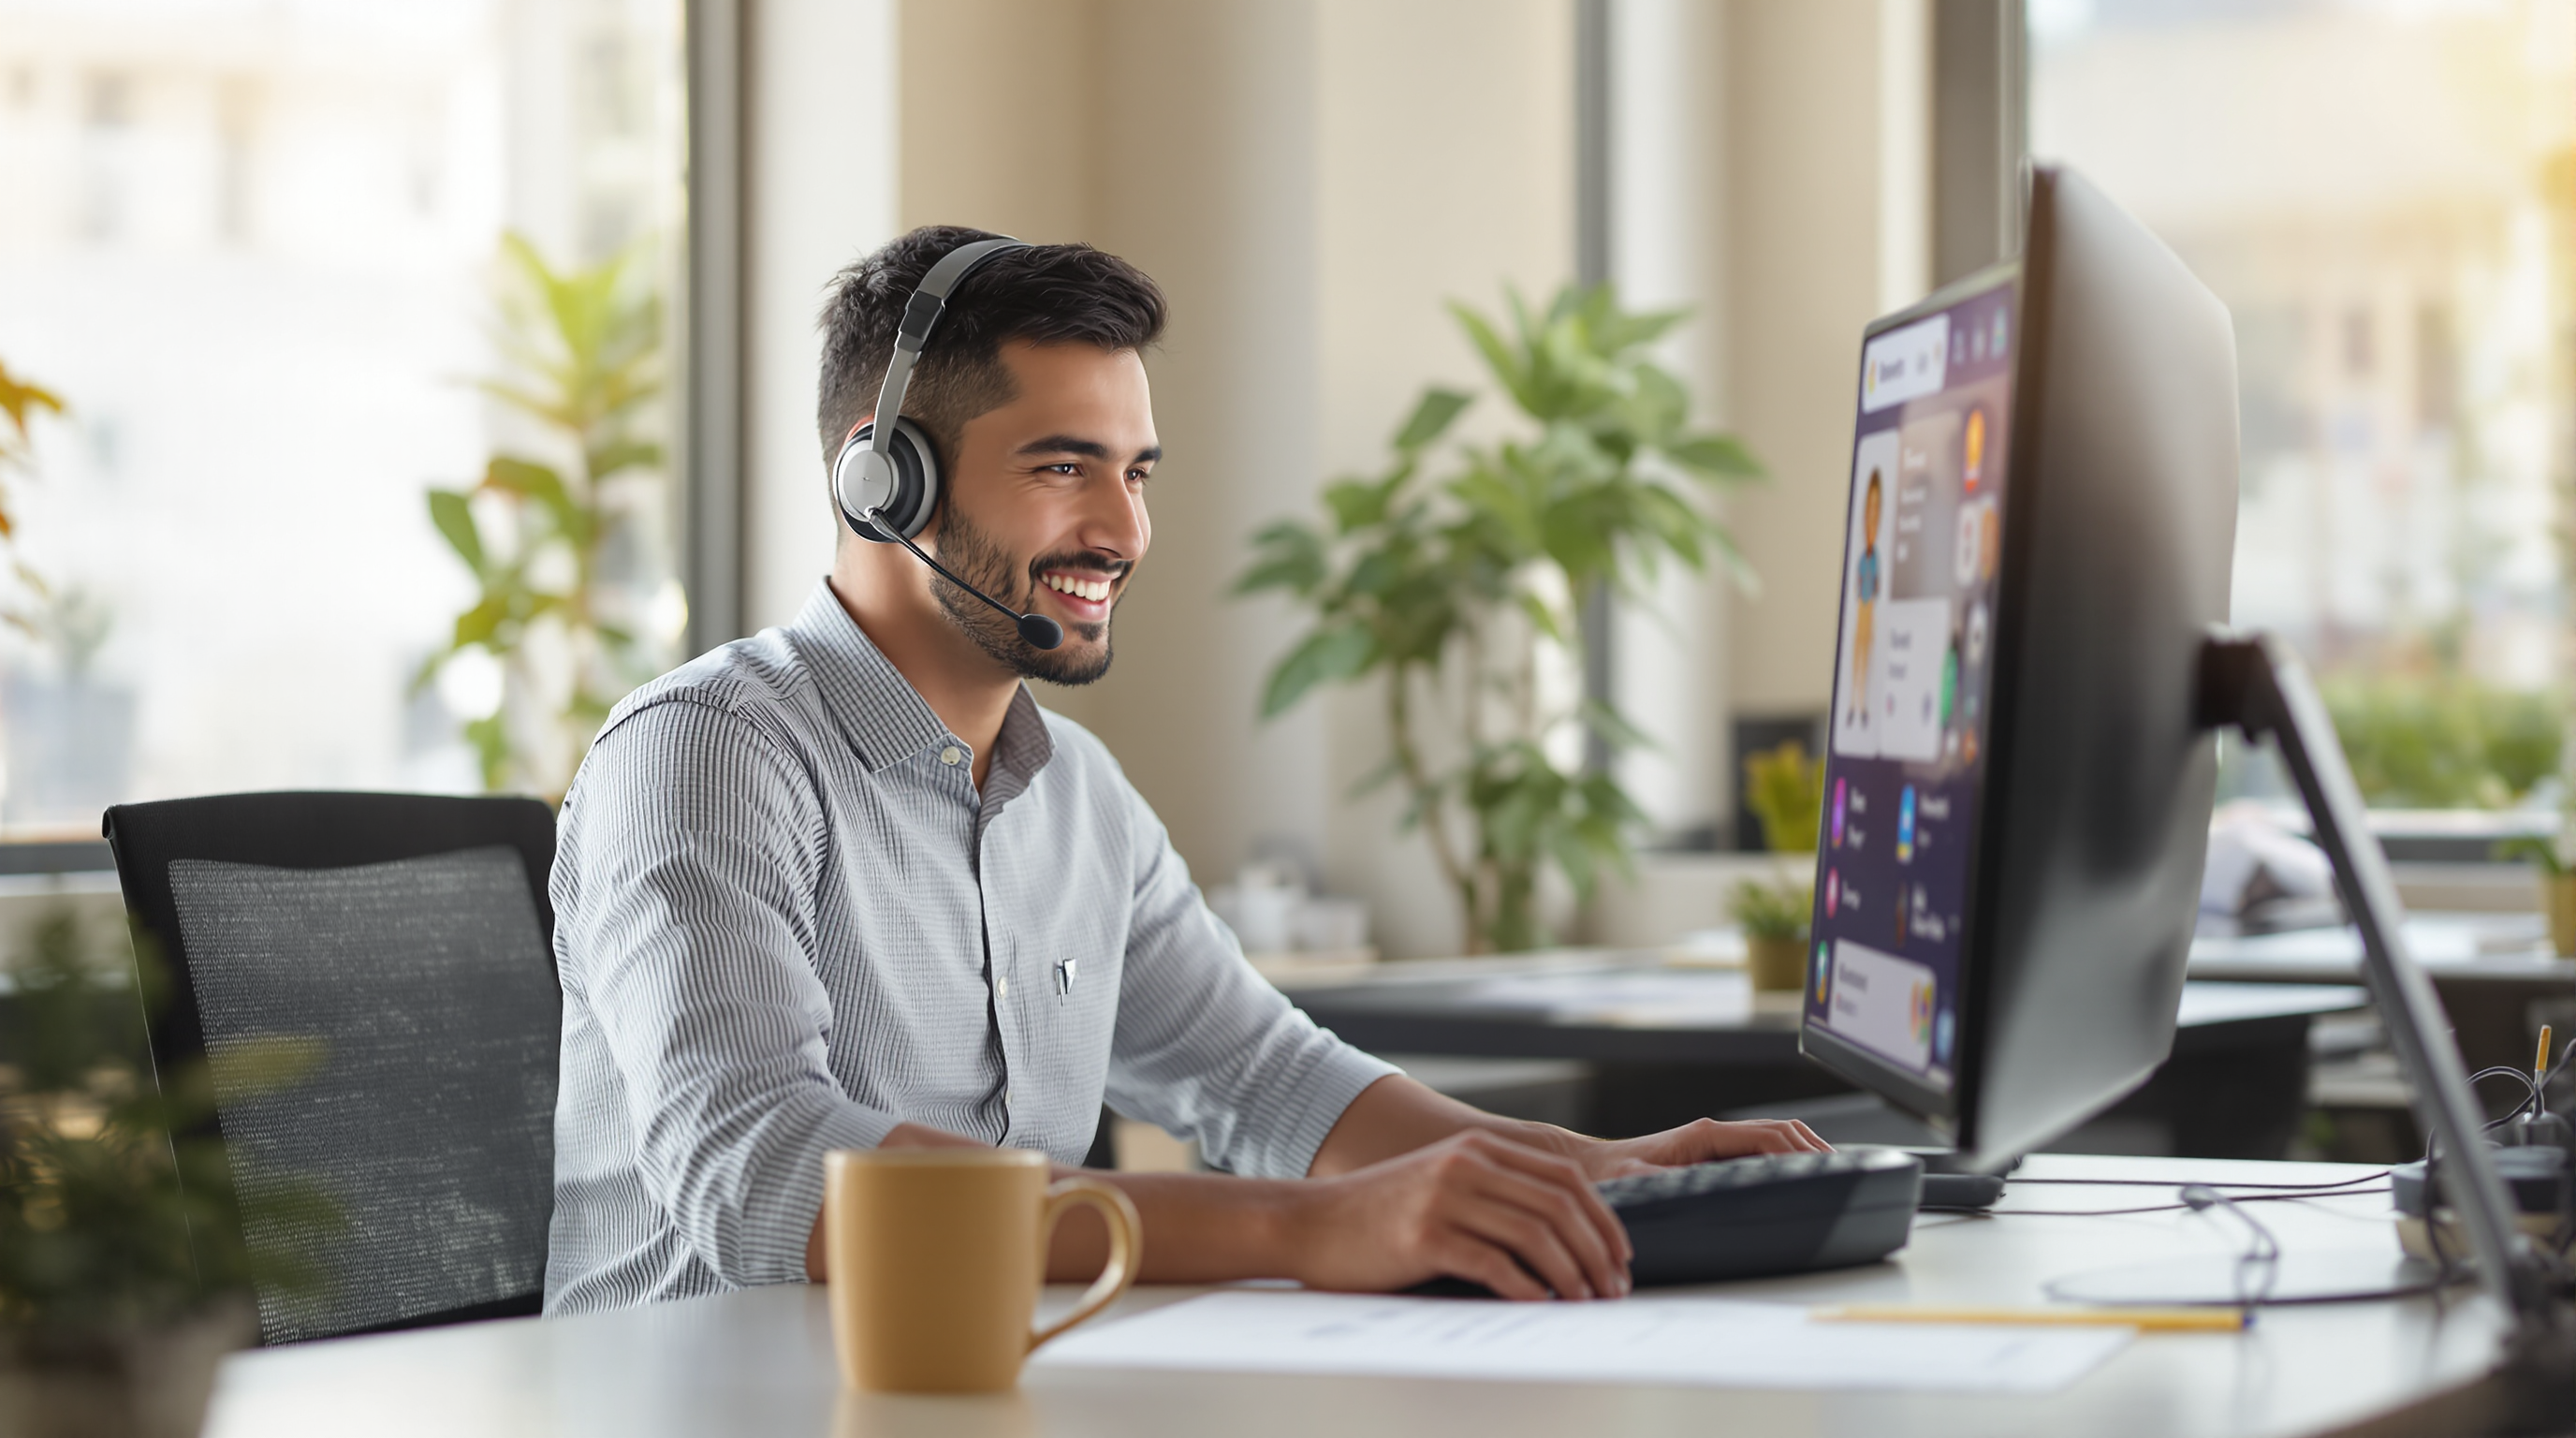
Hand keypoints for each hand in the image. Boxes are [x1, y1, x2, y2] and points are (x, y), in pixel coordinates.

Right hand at [1283, 1130, 1633, 1301]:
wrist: (1310, 1222)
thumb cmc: (1379, 1213)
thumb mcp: (1442, 1183)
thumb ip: (1493, 1193)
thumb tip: (1560, 1232)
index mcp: (1478, 1148)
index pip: (1564, 1179)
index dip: (1604, 1219)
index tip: (1619, 1254)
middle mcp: (1466, 1164)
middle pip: (1559, 1207)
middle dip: (1597, 1252)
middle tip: (1612, 1287)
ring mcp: (1445, 1197)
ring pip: (1534, 1235)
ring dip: (1571, 1274)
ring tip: (1584, 1300)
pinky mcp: (1425, 1235)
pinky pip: (1493, 1263)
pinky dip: (1526, 1287)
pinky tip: (1539, 1302)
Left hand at [1573, 1117, 1830, 1181]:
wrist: (1589, 1171)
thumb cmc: (1610, 1177)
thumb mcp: (1642, 1184)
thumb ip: (1676, 1185)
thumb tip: (1710, 1189)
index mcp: (1704, 1134)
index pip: (1767, 1136)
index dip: (1799, 1154)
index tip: (1822, 1172)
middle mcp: (1714, 1133)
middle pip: (1781, 1132)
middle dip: (1815, 1151)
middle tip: (1845, 1176)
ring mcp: (1716, 1142)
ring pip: (1776, 1137)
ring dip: (1807, 1152)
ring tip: (1835, 1175)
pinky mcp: (1714, 1154)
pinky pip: (1763, 1150)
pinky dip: (1790, 1158)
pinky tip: (1802, 1176)